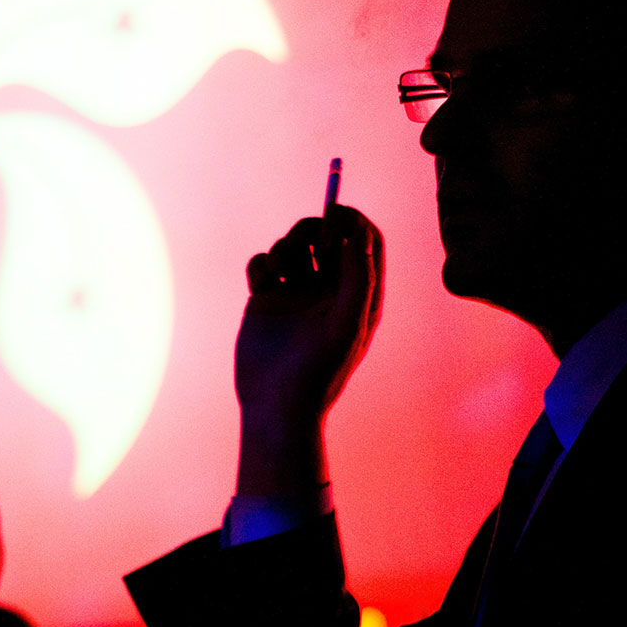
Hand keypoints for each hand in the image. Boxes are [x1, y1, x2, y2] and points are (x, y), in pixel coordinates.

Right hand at [234, 206, 383, 494]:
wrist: (275, 407)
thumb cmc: (318, 374)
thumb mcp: (346, 327)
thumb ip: (357, 281)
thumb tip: (358, 238)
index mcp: (359, 294)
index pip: (365, 240)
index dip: (352, 221)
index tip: (336, 220)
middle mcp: (330, 289)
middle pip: (326, 234)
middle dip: (314, 229)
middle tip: (310, 242)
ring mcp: (297, 293)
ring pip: (293, 244)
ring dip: (285, 247)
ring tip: (280, 274)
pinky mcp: (266, 299)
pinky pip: (263, 262)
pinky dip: (260, 265)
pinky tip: (262, 286)